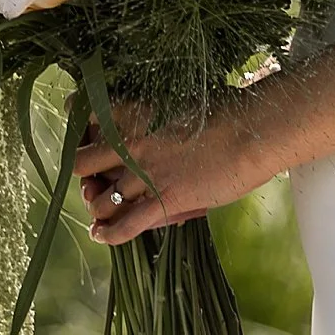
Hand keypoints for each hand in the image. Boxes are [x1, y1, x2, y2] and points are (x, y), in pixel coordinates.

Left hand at [74, 104, 269, 245]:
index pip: (83, 114)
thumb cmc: (228, 110)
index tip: (86, 135)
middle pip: (79, 164)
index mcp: (132, 110)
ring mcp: (144, 173)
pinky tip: (100, 235)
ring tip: (98, 212)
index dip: (80, 129)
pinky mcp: (163, 201)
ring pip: (99, 199)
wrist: (254, 130)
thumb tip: (149, 127)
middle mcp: (129, 142)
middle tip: (92, 179)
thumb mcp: (180, 99)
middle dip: (82, 174)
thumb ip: (154, 115)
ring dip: (96, 207)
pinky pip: (124, 225)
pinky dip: (108, 234)